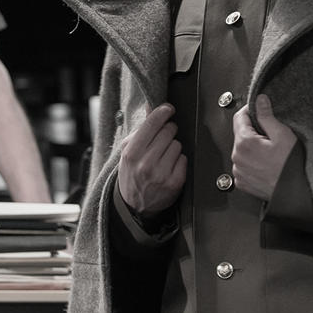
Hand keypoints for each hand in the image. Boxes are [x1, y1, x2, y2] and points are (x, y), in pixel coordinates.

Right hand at [117, 102, 185, 217]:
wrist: (134, 206)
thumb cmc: (131, 174)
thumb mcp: (129, 151)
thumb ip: (140, 128)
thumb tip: (151, 106)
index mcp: (131, 153)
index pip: (152, 124)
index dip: (162, 112)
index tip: (168, 109)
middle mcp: (146, 164)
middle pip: (168, 132)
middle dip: (167, 131)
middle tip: (162, 138)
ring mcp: (161, 174)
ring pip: (177, 145)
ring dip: (172, 147)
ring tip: (162, 157)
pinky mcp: (174, 183)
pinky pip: (184, 159)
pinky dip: (178, 161)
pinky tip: (168, 167)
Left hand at [231, 95, 296, 201]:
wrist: (293, 194)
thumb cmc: (290, 167)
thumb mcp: (282, 135)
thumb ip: (267, 116)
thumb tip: (260, 101)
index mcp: (244, 143)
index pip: (239, 117)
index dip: (250, 110)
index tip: (259, 109)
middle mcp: (237, 157)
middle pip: (240, 134)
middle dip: (253, 130)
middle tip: (270, 134)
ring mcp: (238, 171)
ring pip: (241, 150)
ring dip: (252, 147)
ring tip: (270, 152)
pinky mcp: (242, 182)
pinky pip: (243, 166)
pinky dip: (251, 162)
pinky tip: (266, 163)